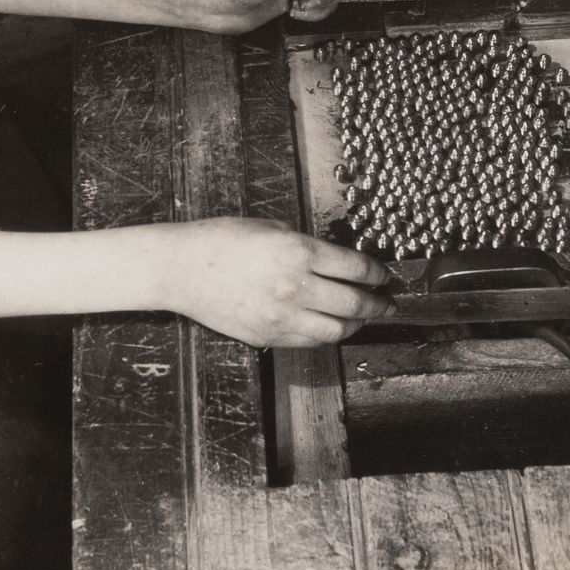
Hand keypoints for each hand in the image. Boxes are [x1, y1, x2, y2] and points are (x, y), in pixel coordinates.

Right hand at [167, 217, 391, 345]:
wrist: (182, 268)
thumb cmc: (223, 239)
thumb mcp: (273, 227)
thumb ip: (308, 246)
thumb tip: (338, 261)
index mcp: (298, 252)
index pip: (355, 268)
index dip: (377, 273)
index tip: (385, 275)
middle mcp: (294, 287)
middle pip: (353, 303)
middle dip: (378, 304)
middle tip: (388, 303)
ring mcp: (280, 317)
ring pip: (336, 330)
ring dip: (356, 324)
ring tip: (363, 318)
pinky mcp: (267, 336)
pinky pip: (310, 341)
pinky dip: (328, 335)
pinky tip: (332, 327)